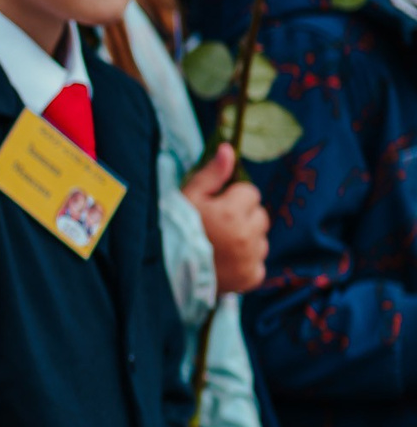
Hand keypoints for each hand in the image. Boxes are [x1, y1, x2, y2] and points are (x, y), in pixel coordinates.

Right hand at [181, 145, 268, 296]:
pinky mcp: (251, 277)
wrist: (165, 273)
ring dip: (247, 239)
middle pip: (260, 215)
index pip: (250, 193)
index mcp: (232, 213)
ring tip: (221, 245)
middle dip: (244, 217)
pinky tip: (227, 261)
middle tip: (219, 225)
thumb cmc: (172, 230)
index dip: (232, 197)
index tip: (216, 206)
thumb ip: (212, 175)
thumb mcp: (187, 197)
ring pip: (261, 239)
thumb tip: (229, 149)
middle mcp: (246, 236)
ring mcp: (250, 258)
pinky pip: (259, 263)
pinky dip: (247, 262)